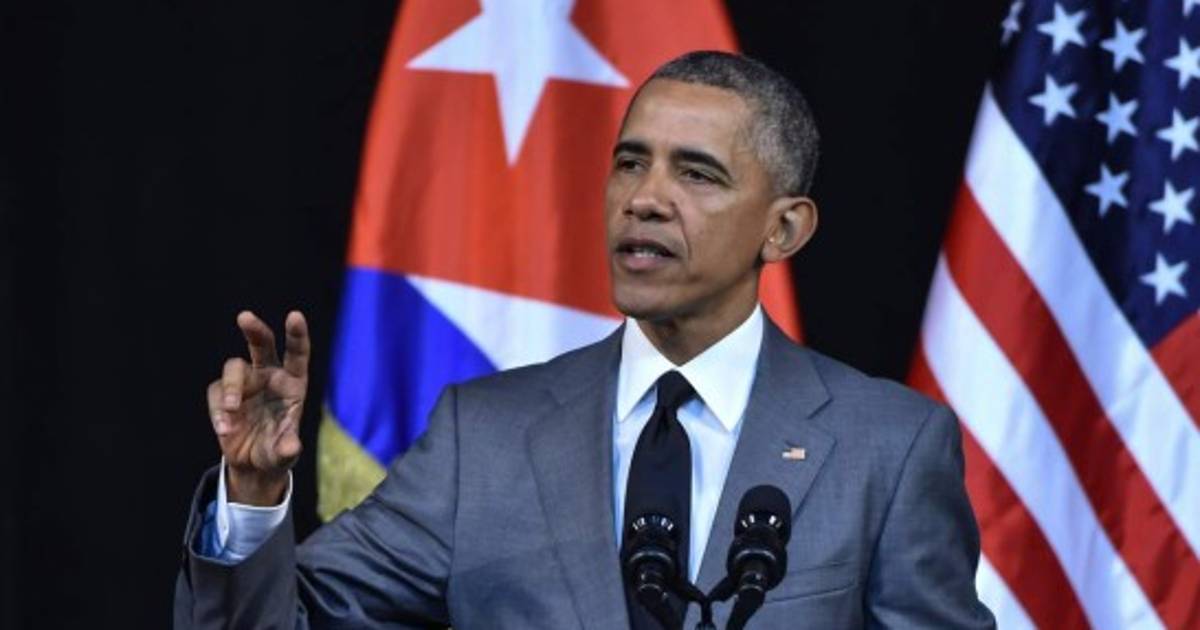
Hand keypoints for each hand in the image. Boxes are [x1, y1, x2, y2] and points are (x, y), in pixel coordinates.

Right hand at [207, 310, 309, 505]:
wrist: (253, 464)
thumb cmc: (277, 452)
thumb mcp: (284, 454)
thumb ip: (287, 449)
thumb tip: (292, 448)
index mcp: (293, 383)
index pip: (297, 353)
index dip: (296, 334)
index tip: (294, 316)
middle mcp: (269, 376)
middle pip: (262, 345)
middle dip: (254, 330)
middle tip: (244, 317)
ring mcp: (245, 383)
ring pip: (234, 368)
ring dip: (231, 388)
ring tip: (231, 410)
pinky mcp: (222, 395)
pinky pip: (216, 393)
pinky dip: (218, 411)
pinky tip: (225, 429)